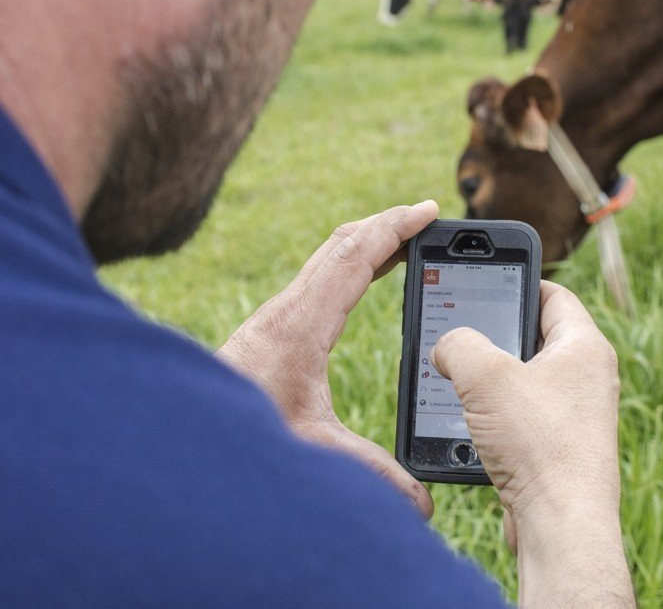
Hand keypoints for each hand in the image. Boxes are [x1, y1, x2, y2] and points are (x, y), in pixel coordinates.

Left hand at [218, 202, 438, 517]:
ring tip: (405, 242)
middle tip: (427, 217)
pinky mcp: (271, 331)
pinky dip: (349, 265)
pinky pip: (318, 279)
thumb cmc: (237, 440)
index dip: (395, 228)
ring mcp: (276, 317)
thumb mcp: (313, 453)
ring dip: (367, 243)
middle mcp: (287, 310)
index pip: (354, 255)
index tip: (429, 210)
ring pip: (327, 259)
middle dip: (387, 225)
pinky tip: (362, 283)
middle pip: (341, 244)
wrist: (177, 440)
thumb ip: (372, 475)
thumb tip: (422, 508)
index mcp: (301, 323)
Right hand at [433, 282, 633, 606]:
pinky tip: (470, 427)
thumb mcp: (485, 376)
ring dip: (492, 383)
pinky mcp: (561, 449)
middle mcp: (589, 378)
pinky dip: (497, 418)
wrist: (561, 525)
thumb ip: (459, 345)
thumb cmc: (538, 445)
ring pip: (527, 381)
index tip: (485, 284)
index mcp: (584, 346)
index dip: (517, 283)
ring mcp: (577, 415)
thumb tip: (449, 347)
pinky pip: (524, 419)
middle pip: (536, 338)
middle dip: (497, 337)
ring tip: (460, 384)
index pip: (553, 294)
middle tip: (462, 336)